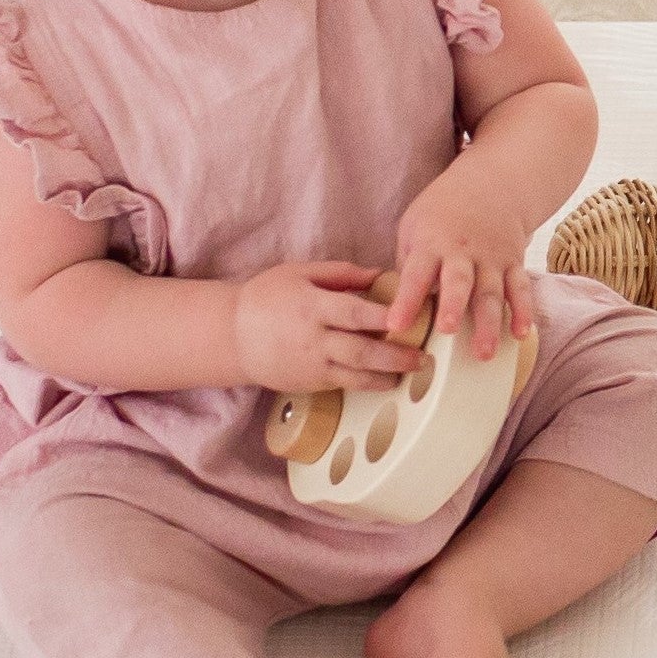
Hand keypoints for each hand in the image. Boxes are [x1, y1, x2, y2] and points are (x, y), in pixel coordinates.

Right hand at [234, 261, 428, 392]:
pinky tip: (387, 378)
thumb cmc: (267, 297)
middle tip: (423, 355)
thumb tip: (380, 274)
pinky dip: (367, 383)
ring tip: (412, 371)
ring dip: (387, 375)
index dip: (386, 317)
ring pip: (356, 374)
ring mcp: (311, 365)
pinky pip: (344, 384)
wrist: (233, 336)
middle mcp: (313, 339)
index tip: (415, 314)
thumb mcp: (299, 273)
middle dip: (396, 355)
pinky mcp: (310, 383)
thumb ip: (341, 273)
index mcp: (311, 306)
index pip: (355, 312)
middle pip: (361, 350)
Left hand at [387, 176, 542, 362]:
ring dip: (489, 323)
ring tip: (484, 353)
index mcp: (431, 243)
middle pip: (458, 281)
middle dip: (453, 306)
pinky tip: (521, 334)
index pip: (416, 274)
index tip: (395, 325)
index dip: (406, 300)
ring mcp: (492, 258)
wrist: (492, 183)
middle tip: (447, 331)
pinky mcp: (514, 262)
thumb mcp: (413, 226)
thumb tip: (398, 305)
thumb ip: (408, 265)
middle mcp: (462, 251)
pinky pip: (520, 288)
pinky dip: (523, 310)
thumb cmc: (443, 210)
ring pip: (491, 292)